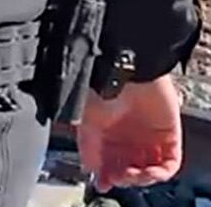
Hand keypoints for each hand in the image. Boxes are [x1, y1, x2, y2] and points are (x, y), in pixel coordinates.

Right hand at [77, 74, 183, 190]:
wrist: (127, 74)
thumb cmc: (102, 90)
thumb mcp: (86, 124)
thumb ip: (88, 149)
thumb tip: (91, 170)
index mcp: (108, 135)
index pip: (110, 163)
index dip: (107, 176)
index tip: (104, 182)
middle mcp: (129, 137)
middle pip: (130, 169)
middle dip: (125, 178)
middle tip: (119, 177)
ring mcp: (149, 137)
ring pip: (150, 170)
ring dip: (143, 178)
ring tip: (135, 174)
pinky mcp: (169, 135)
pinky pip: (170, 163)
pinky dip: (161, 173)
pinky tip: (149, 171)